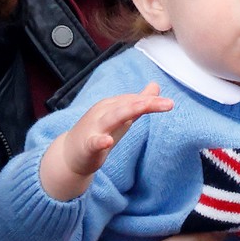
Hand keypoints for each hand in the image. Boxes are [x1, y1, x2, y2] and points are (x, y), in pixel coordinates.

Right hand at [40, 83, 172, 199]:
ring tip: (145, 107)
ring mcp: (94, 128)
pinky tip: (106, 141)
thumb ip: (138, 103)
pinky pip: (93, 143)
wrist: (69, 154)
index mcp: (112, 106)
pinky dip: (100, 141)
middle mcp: (103, 113)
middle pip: (126, 105)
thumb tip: (156, 86)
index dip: (152, 101)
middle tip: (168, 103)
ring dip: (128, 111)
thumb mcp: (121, 118)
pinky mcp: (87, 146)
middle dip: (146, 102)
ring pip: (112, 118)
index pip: (134, 100)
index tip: (170, 103)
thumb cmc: (98, 133)